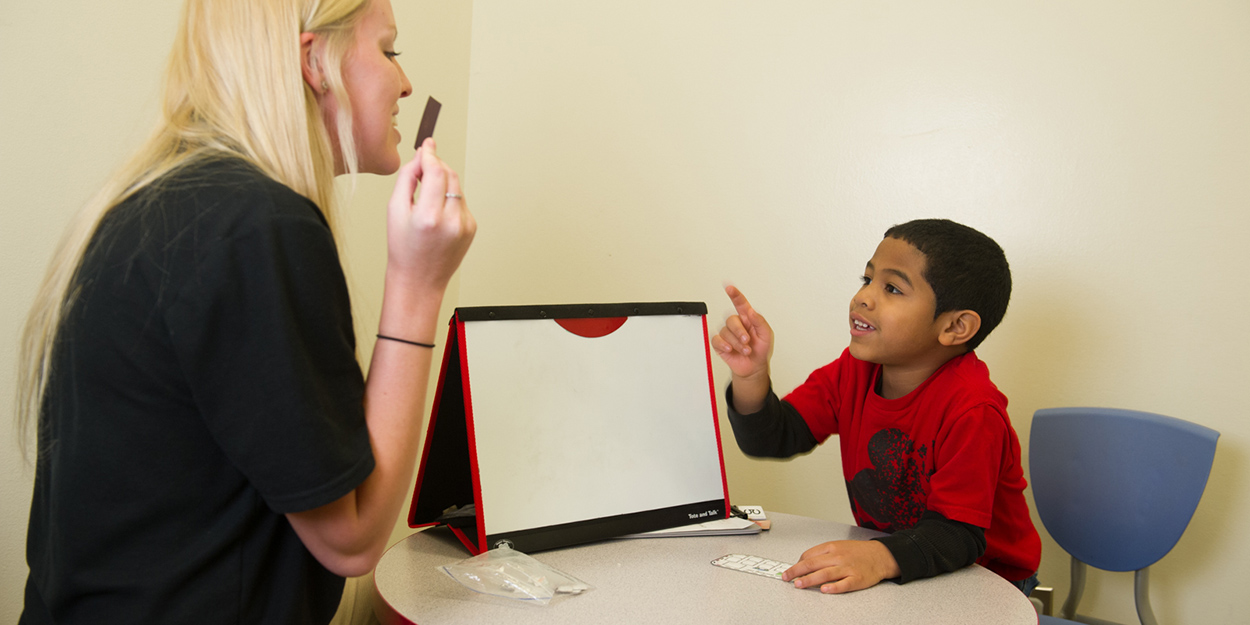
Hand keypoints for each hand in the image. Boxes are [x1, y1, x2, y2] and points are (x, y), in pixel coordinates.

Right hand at [385, 138, 475, 291]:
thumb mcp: (395, 210)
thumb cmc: (403, 248)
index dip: (431, 154)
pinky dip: (449, 199)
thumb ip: (407, 178)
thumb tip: (420, 156)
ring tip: (425, 199)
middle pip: (450, 175)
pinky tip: (436, 215)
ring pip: (457, 187)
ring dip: (443, 183)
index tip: (428, 144)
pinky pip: (461, 202)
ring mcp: (465, 225)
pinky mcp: (472, 228)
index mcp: (428, 216)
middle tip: (422, 166)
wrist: (419, 280)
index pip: (435, 172)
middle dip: (437, 166)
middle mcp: (451, 220)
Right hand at [711, 285, 773, 410]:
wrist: (754, 367)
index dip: (735, 294)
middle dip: (739, 331)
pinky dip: (724, 345)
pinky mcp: (720, 344)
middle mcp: (737, 324)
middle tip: (747, 340)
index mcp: (748, 318)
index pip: (740, 303)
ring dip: (737, 343)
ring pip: (725, 332)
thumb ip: (759, 321)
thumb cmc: (761, 349)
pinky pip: (716, 340)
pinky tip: (731, 349)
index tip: (729, 288)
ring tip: (745, 350)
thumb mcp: (767, 335)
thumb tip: (751, 311)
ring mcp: (728, 334)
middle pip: (731, 319)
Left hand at [782, 540, 900, 593]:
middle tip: (786, 577)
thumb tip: (804, 562)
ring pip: (825, 574)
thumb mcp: (838, 546)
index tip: (790, 571)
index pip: (809, 555)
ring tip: (798, 584)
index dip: (797, 563)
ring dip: (809, 579)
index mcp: (832, 547)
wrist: (881, 555)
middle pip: (813, 564)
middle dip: (797, 571)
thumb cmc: (858, 552)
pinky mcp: (857, 579)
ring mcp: (848, 568)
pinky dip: (833, 587)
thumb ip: (822, 553)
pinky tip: (824, 590)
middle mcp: (838, 557)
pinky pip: (844, 584)